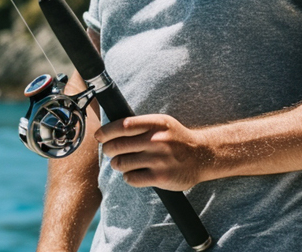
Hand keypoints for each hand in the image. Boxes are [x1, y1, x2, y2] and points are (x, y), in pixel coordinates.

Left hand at [95, 114, 212, 191]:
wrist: (202, 156)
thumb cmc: (176, 138)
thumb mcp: (161, 123)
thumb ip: (139, 124)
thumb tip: (109, 129)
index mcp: (155, 124)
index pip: (122, 126)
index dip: (106, 132)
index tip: (99, 136)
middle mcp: (156, 140)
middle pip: (118, 145)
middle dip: (108, 149)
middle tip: (108, 151)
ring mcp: (159, 160)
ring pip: (122, 163)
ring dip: (117, 164)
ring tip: (121, 163)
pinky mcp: (160, 177)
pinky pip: (131, 178)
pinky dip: (128, 176)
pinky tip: (134, 173)